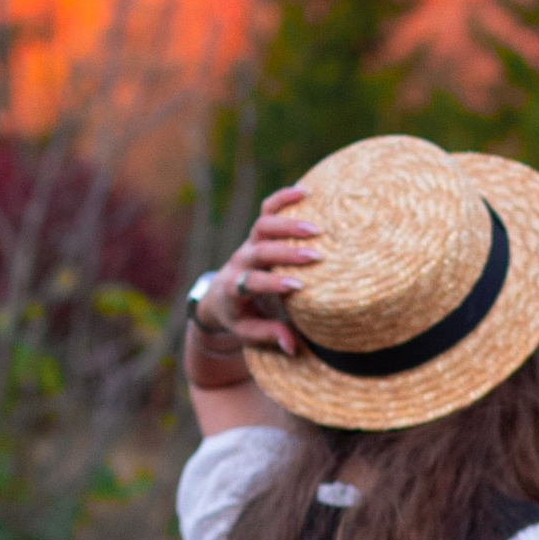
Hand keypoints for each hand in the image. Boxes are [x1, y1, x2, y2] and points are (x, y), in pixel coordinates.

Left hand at [196, 187, 319, 356]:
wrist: (220, 294)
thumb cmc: (240, 316)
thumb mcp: (248, 332)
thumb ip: (270, 336)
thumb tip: (294, 347)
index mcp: (235, 288)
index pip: (250, 282)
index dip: (272, 283)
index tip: (298, 286)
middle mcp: (240, 260)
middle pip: (259, 250)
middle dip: (286, 252)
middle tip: (316, 256)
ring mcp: (249, 242)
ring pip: (262, 224)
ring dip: (288, 224)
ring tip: (317, 228)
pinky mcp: (257, 230)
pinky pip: (267, 207)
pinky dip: (283, 197)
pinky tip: (306, 191)